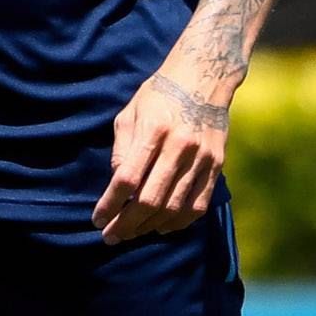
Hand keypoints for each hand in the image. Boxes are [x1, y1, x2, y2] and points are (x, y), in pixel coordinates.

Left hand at [95, 68, 234, 239]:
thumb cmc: (158, 96)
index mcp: (153, 130)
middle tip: (111, 236)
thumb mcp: (129, 114)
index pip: (127, 179)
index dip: (110, 205)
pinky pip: (198, 204)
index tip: (98, 220)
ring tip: (132, 233)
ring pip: (174, 207)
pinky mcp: (217, 164)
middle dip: (126, 224)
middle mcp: (180, 146)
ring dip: (149, 227)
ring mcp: (202, 157)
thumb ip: (122, 150)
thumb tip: (118, 186)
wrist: (204, 78)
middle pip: (150, 199)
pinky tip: (161, 227)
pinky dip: (178, 222)